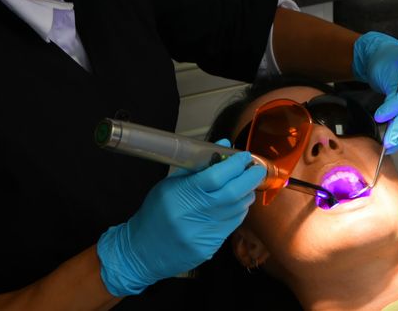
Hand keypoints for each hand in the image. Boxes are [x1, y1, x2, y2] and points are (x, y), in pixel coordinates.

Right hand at [96, 144, 265, 295]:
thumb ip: (197, 166)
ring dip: (247, 193)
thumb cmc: (155, 214)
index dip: (235, 164)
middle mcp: (194, 214)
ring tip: (245, 184)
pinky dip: (239, 210)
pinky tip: (235, 203)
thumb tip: (222, 146)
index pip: (216, 176)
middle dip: (251, 177)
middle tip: (255, 168)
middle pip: (234, 192)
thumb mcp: (168, 185)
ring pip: (238, 208)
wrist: (142, 251)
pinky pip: (234, 224)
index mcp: (182, 195)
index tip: (244, 156)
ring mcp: (204, 233)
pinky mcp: (211, 247)